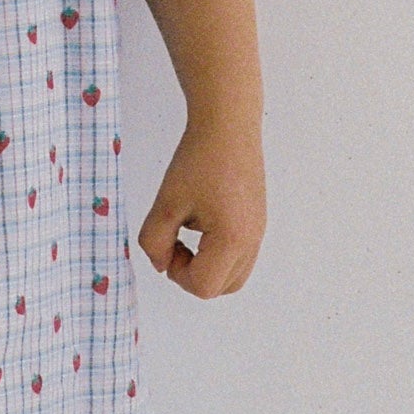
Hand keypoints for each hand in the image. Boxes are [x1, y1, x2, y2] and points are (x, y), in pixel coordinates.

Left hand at [134, 116, 266, 297]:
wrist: (227, 124)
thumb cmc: (197, 160)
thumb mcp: (166, 203)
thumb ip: (155, 241)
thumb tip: (160, 265)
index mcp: (233, 240)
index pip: (203, 286)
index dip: (177, 273)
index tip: (168, 242)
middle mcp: (252, 240)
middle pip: (221, 288)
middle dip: (193, 274)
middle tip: (175, 241)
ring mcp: (259, 230)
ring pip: (233, 275)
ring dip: (206, 265)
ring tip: (188, 230)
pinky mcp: (257, 219)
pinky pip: (240, 254)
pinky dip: (218, 252)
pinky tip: (202, 220)